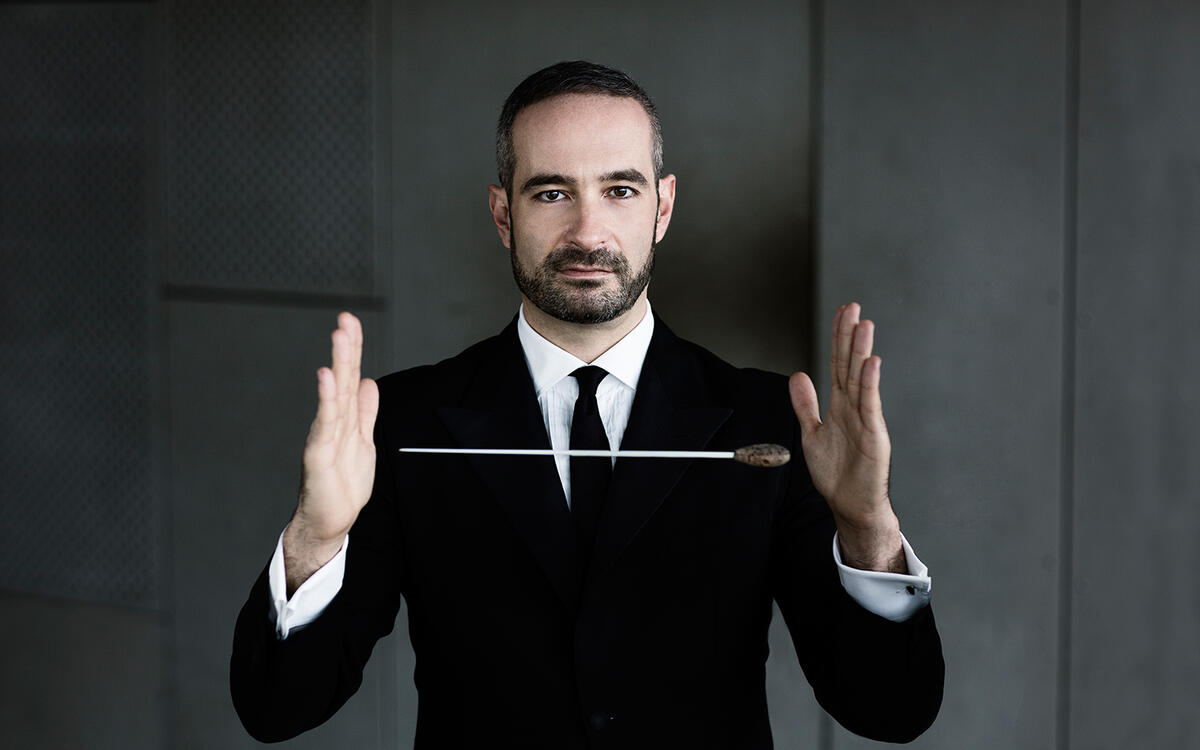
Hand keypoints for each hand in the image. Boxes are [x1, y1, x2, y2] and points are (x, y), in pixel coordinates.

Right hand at [284, 312, 378, 593]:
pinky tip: (328, 378)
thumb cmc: (342, 484)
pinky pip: (325, 424)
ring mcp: (325, 437)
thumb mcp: (363, 442)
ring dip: (339, 365)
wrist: (329, 521)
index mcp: (346, 419)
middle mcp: (333, 423)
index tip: (351, 322)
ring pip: (335, 396)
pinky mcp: (319, 455)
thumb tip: (370, 383)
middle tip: (346, 319)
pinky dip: (327, 400)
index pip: (352, 378)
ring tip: (340, 337)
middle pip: (344, 380)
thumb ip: (365, 413)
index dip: (353, 351)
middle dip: (346, 349)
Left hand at [788, 303, 904, 571]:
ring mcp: (866, 420)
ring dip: (861, 352)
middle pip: (850, 365)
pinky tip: (870, 363)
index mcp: (840, 405)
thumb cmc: (836, 472)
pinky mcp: (874, 437)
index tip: (842, 312)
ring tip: (863, 325)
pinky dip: (869, 384)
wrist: (850, 504)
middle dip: (850, 336)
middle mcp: (855, 408)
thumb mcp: (811, 433)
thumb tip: (798, 376)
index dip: (838, 339)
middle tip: (853, 307)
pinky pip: (870, 406)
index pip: (838, 364)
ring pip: (861, 380)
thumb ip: (805, 405)